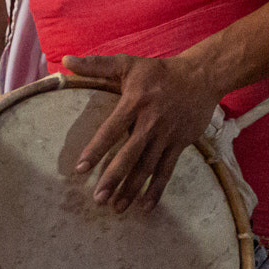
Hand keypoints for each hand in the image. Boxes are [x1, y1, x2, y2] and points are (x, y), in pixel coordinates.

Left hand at [64, 52, 221, 213]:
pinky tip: (145, 207)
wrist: (201, 77)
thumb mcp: (128, 63)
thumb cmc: (159, 72)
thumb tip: (66, 61)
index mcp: (135, 101)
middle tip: (98, 198)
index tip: (81, 169)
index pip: (112, 129)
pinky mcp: (180, 144)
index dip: (97, 149)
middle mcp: (151, 121)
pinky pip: (167, 170)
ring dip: (132, 189)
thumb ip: (96, 65)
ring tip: (116, 208)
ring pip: (148, 167)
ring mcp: (167, 135)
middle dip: (114, 178)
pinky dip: (156, 190)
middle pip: (130, 154)